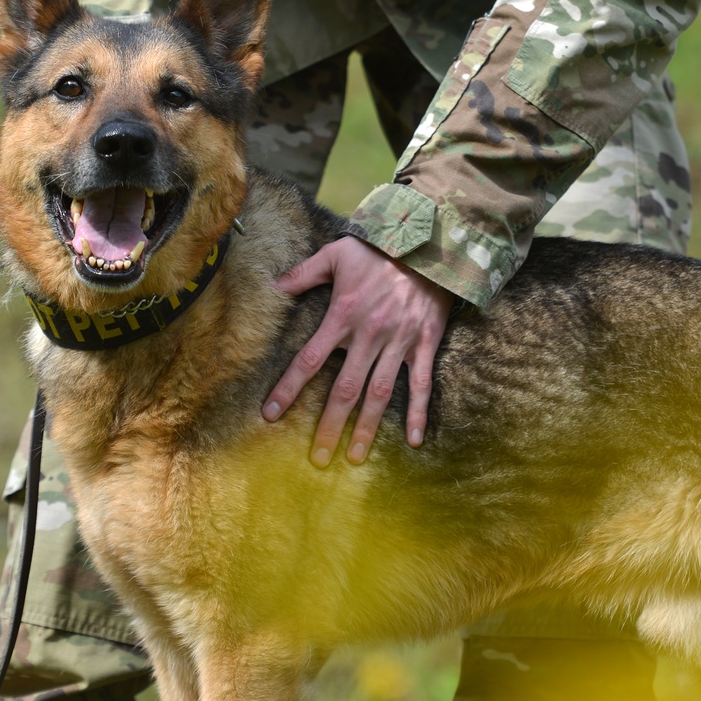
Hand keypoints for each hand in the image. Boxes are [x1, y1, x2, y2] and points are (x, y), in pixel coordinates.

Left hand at [262, 235, 453, 466]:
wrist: (430, 242)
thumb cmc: (379, 249)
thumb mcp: (336, 253)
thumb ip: (303, 273)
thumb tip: (272, 286)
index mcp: (342, 316)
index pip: (308, 359)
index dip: (288, 389)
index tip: (271, 414)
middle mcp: (368, 335)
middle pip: (344, 389)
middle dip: (330, 426)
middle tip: (318, 458)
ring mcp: (398, 342)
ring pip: (379, 393)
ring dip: (366, 427)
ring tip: (355, 458)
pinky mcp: (424, 344)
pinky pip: (420, 384)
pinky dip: (418, 413)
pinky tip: (413, 441)